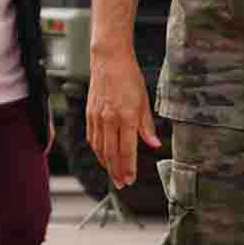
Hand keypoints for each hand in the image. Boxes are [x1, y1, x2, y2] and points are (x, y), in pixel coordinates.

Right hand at [88, 51, 162, 190]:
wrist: (109, 60)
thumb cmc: (129, 78)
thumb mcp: (144, 101)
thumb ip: (147, 126)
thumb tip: (154, 144)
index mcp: (126, 116)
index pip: (127, 150)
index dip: (129, 168)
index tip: (131, 179)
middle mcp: (109, 119)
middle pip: (111, 154)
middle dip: (116, 172)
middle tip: (121, 184)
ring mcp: (97, 117)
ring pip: (100, 149)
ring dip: (106, 164)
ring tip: (112, 175)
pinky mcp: (89, 114)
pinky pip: (92, 138)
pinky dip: (97, 151)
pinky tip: (103, 157)